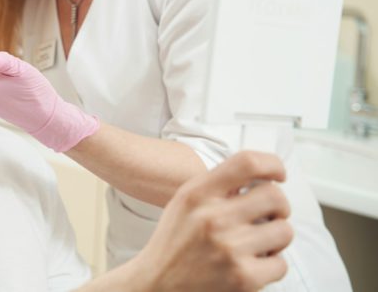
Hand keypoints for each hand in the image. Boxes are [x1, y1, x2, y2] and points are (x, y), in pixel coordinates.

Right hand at [137, 151, 292, 291]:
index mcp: (198, 194)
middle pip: (275, 196)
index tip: (278, 175)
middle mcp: (213, 218)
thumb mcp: (185, 202)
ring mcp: (230, 249)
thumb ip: (217, 185)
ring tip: (258, 242)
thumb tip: (261, 176)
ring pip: (284, 231)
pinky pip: (280, 264)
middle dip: (279, 206)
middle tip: (270, 215)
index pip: (247, 162)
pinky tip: (252, 263)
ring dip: (276, 237)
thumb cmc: (176, 241)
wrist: (158, 283)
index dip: (272, 164)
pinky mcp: (243, 278)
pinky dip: (271, 265)